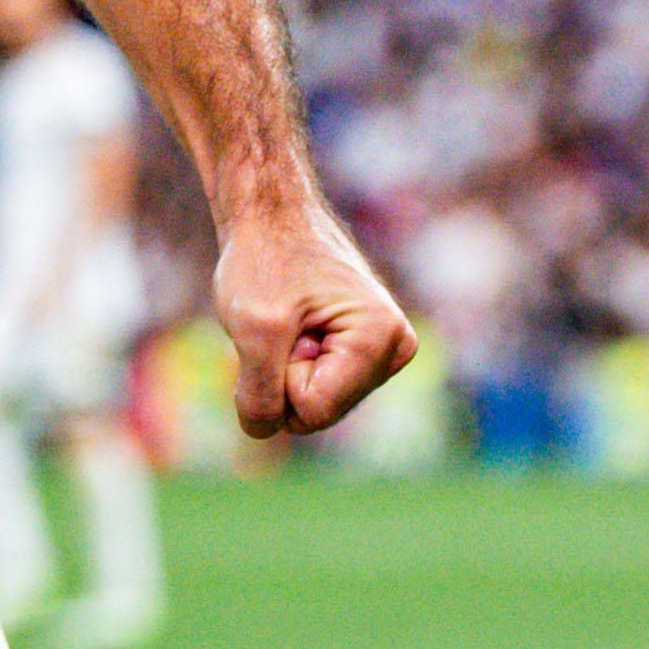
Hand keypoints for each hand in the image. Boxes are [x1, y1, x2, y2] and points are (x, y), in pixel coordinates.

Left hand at [212, 194, 415, 438]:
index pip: (312, 409)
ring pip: (314, 403)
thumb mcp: (252, 326)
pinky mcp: (364, 354)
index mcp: (383, 339)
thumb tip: (261, 433)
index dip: (279, 373)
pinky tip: (296, 325)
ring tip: (290, 321)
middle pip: (318, 412)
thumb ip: (259, 391)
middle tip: (283, 322)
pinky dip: (290, 362)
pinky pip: (315, 387)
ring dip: (284, 367)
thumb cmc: (263, 257)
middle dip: (283, 374)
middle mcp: (396, 349)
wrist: (269, 215)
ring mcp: (384, 353)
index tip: (283, 324)